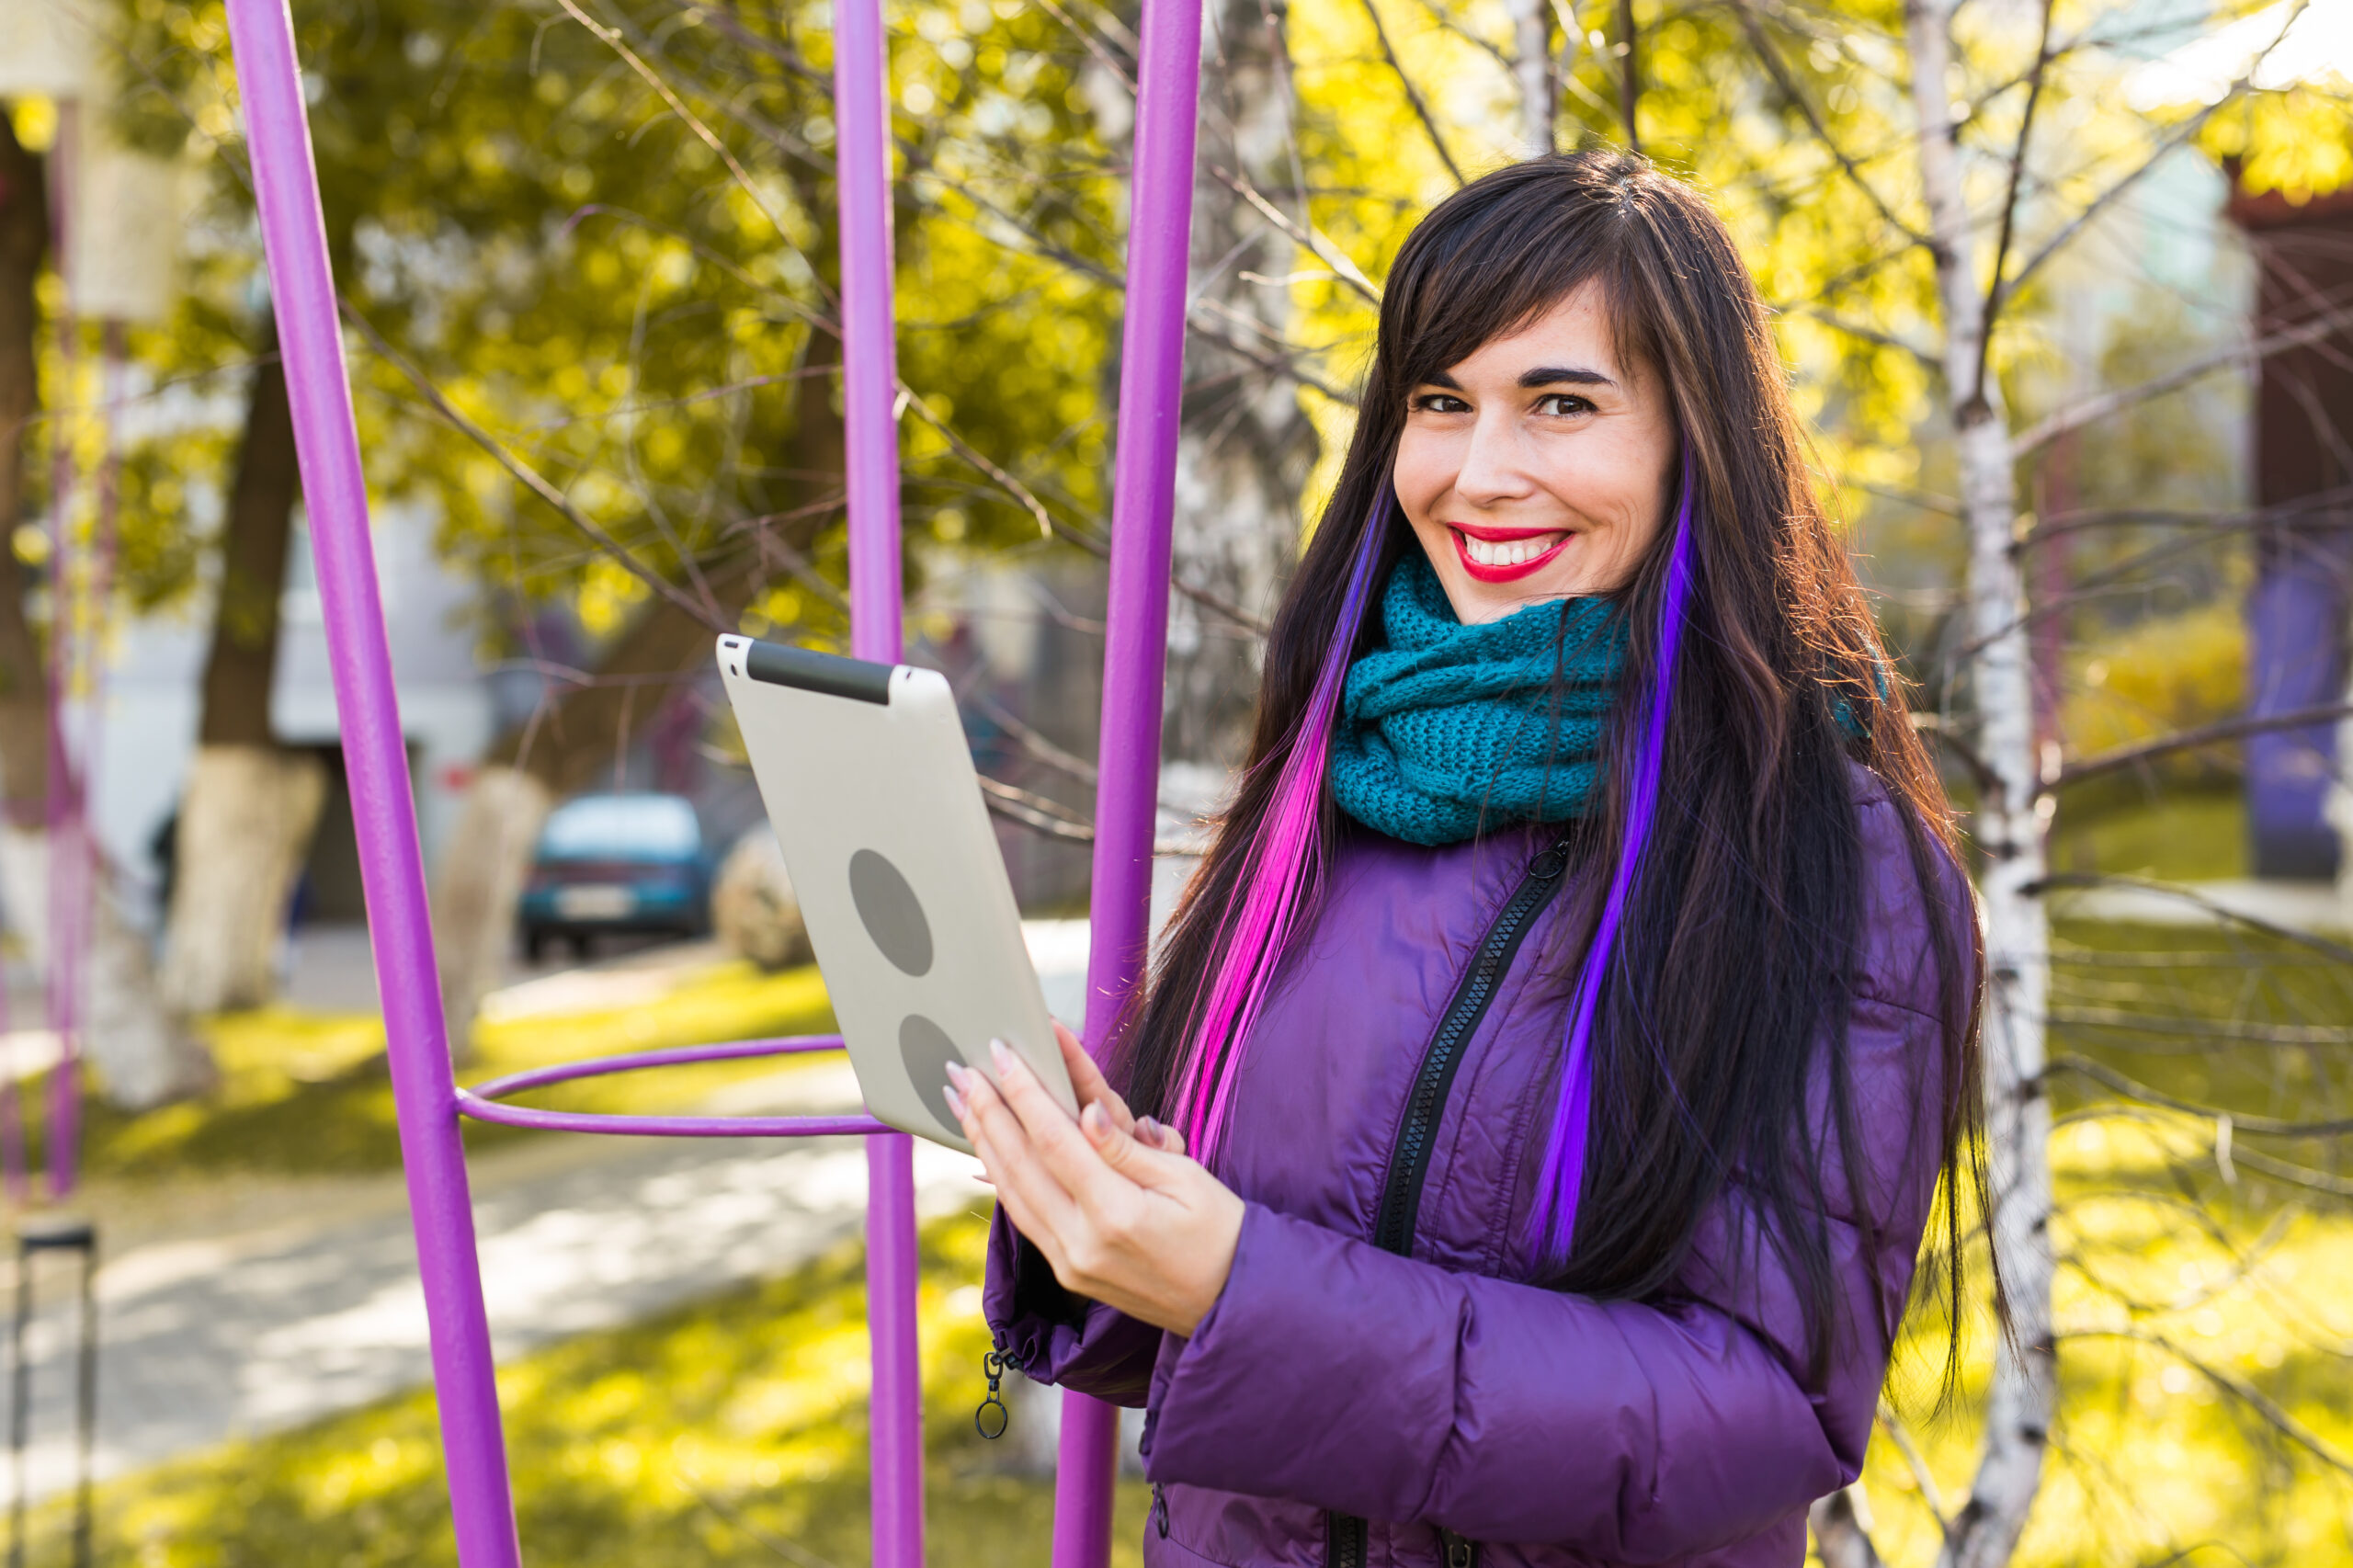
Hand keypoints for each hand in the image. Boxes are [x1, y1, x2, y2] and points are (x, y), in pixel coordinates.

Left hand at [948, 1036, 1243, 1337]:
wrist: (1231, 1302)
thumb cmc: (1220, 1231)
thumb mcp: (1188, 1178)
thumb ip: (1129, 1148)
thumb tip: (1087, 1112)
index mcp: (1117, 1214)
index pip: (1055, 1141)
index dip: (1024, 1093)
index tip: (1002, 1053)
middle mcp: (1082, 1244)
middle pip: (1019, 1166)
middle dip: (986, 1112)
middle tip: (961, 1070)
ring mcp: (1070, 1264)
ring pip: (1011, 1193)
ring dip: (982, 1142)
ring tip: (960, 1102)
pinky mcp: (1068, 1272)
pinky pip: (1023, 1217)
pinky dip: (1000, 1177)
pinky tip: (987, 1149)